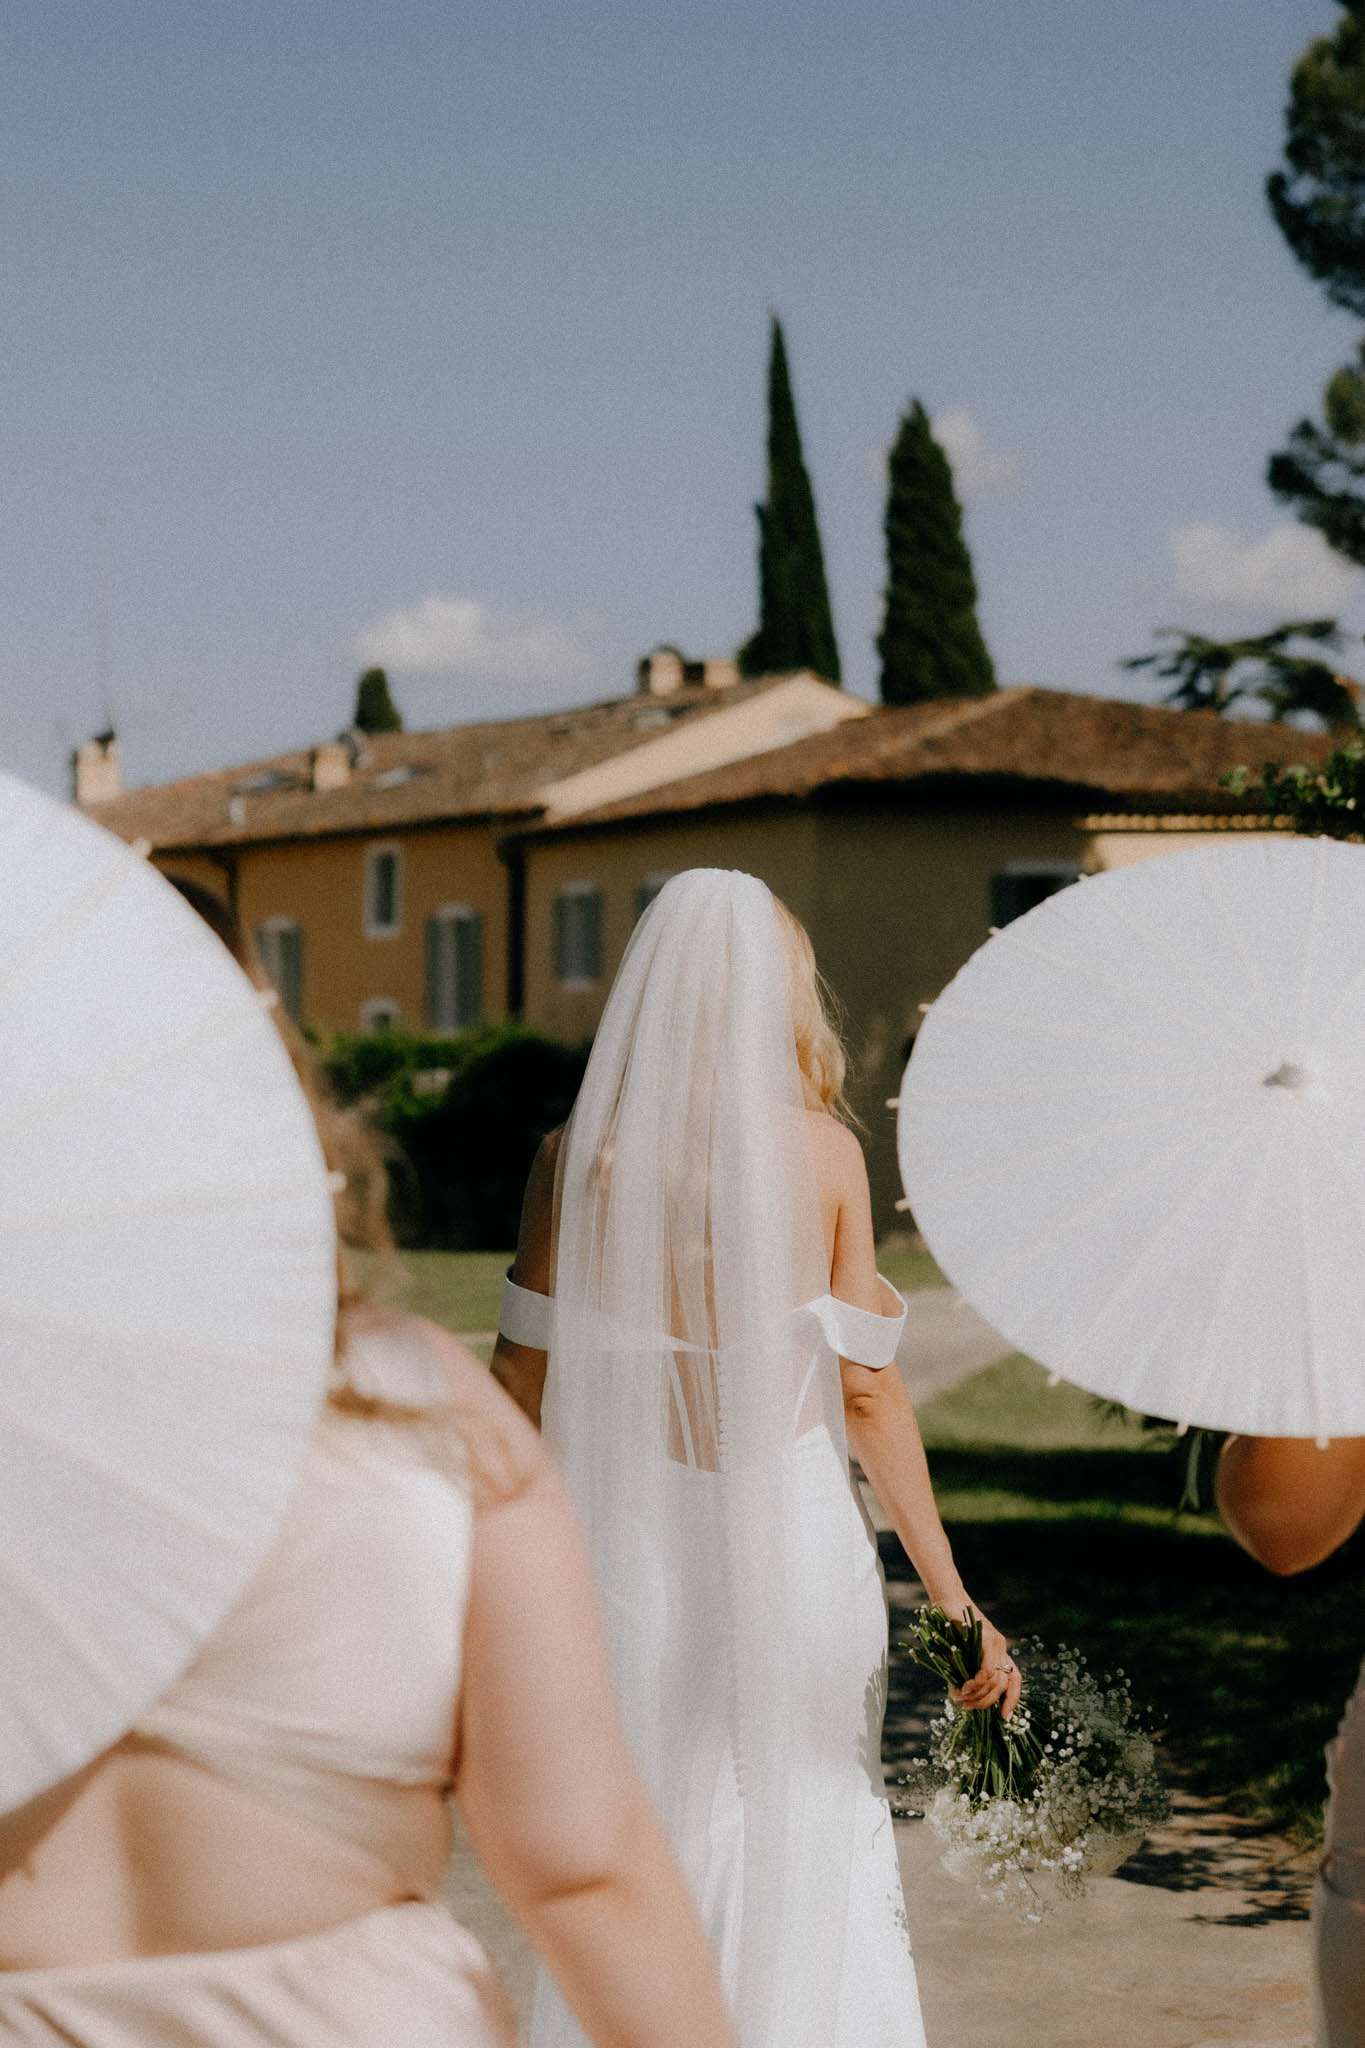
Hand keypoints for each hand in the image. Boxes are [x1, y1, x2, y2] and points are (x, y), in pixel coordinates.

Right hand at [947, 1602, 1021, 1721]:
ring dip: (979, 1694)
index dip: (1012, 1701)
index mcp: (998, 1653)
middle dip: (986, 1702)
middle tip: (967, 1706)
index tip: (1004, 1718)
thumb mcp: (958, 1656)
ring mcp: (997, 1642)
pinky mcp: (987, 1638)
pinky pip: (988, 1668)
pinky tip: (966, 1685)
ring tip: (962, 1696)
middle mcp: (1002, 1648)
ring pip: (997, 1680)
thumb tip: (959, 1701)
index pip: (1015, 1681)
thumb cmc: (948, 1627)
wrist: (945, 1600)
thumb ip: (962, 1674)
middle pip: (1004, 1685)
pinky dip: (978, 1681)